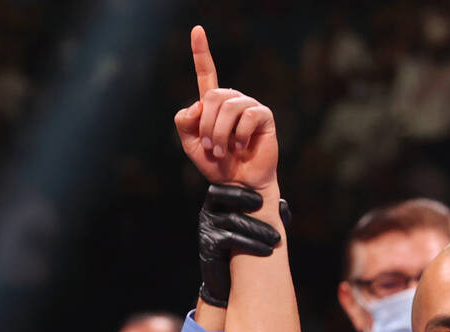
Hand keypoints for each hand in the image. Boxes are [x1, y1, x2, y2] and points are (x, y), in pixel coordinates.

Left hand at [174, 26, 278, 190]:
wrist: (238, 184)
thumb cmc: (217, 164)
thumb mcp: (191, 145)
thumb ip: (185, 124)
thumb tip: (196, 106)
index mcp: (213, 104)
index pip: (207, 73)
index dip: (201, 52)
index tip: (197, 30)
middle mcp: (232, 100)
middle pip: (212, 96)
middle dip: (206, 126)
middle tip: (209, 147)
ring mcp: (249, 106)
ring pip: (227, 107)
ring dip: (219, 134)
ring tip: (223, 151)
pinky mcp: (264, 116)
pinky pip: (247, 116)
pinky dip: (238, 136)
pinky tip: (241, 147)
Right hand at [197, 184, 290, 306]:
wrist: (230, 279)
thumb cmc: (246, 247)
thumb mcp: (259, 227)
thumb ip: (271, 214)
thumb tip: (282, 205)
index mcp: (220, 201)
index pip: (224, 186)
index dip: (241, 189)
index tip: (262, 200)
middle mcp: (209, 211)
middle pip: (223, 196)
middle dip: (246, 200)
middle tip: (266, 208)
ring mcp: (206, 227)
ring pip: (232, 219)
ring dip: (257, 228)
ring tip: (276, 239)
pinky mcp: (208, 244)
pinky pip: (230, 239)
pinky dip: (251, 244)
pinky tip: (266, 251)